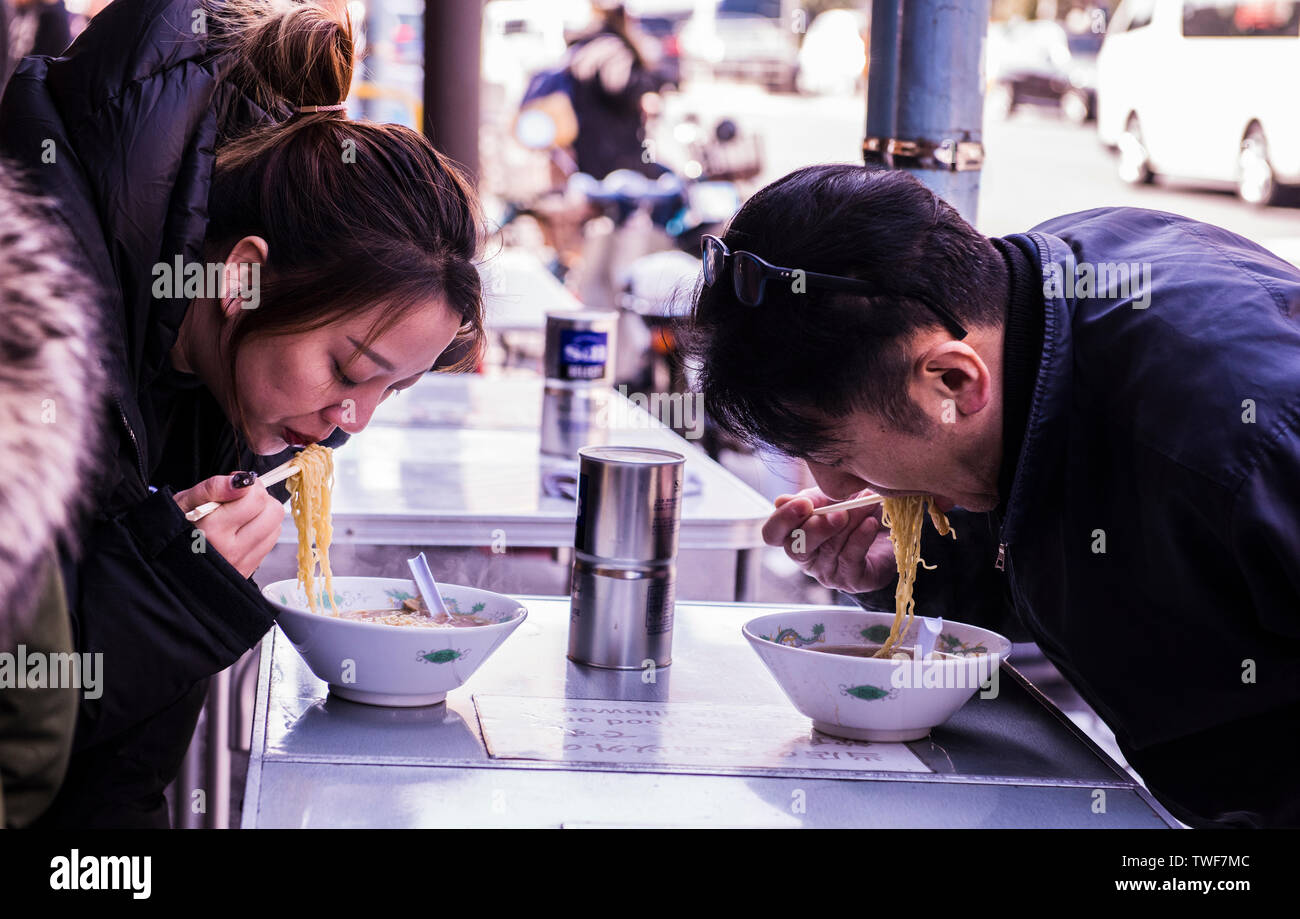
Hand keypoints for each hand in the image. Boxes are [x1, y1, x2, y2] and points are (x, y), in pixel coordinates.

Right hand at [173, 474, 285, 578]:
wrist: (168, 565)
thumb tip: (244, 481)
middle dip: (259, 497)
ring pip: (276, 524)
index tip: (234, 485)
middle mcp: (230, 550)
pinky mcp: (249, 570)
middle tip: (239, 498)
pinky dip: (262, 529)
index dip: (248, 485)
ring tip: (240, 514)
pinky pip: (271, 540)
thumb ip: (213, 487)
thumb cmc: (176, 527)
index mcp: (211, 531)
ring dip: (263, 513)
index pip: (255, 498)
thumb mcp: (184, 501)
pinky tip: (242, 529)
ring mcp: (242, 563)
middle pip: (273, 511)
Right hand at [761, 487, 896, 594]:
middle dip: (818, 528)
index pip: (772, 534)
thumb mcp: (830, 500)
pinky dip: (861, 537)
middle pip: (797, 548)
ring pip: (830, 548)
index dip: (783, 519)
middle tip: (840, 512)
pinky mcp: (851, 580)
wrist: (889, 531)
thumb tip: (781, 501)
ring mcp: (827, 572)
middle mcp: (806, 557)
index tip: (804, 503)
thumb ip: (810, 500)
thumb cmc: (853, 513)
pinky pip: (851, 559)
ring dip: (851, 522)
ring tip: (867, 503)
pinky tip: (871, 523)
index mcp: (793, 535)